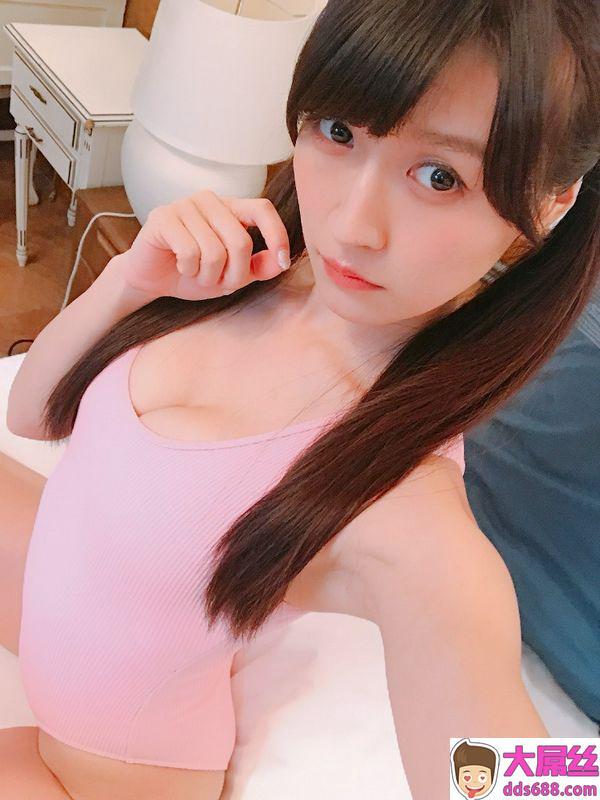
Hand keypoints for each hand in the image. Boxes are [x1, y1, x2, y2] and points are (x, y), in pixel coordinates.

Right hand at [118, 189, 290, 301]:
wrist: (151, 279)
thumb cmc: (193, 273)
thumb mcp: (232, 276)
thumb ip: (258, 267)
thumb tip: (281, 261)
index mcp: (230, 209)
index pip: (262, 210)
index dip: (277, 235)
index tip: (283, 261)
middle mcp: (209, 201)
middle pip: (240, 241)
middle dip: (234, 274)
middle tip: (219, 282)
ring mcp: (184, 205)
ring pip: (214, 251)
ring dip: (207, 275)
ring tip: (196, 273)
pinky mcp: (163, 217)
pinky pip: (189, 251)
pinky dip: (188, 269)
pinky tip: (180, 266)